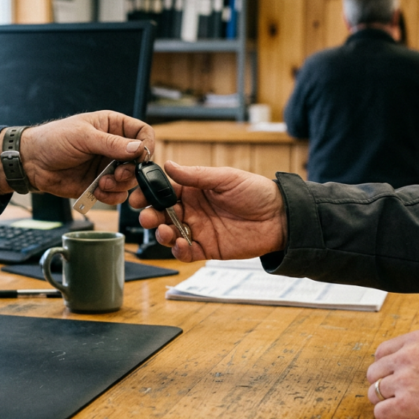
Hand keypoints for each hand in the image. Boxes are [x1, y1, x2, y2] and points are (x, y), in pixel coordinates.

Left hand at [0, 111, 153, 203]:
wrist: (32, 162)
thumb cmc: (53, 140)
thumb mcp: (83, 136)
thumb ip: (112, 143)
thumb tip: (138, 149)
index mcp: (113, 127)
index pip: (143, 133)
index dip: (146, 145)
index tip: (140, 157)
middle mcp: (114, 147)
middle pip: (140, 161)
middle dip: (132, 170)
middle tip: (118, 174)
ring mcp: (108, 167)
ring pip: (130, 181)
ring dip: (120, 185)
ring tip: (102, 183)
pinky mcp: (100, 185)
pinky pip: (117, 195)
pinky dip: (112, 196)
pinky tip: (98, 191)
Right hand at [129, 161, 286, 261]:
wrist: (280, 218)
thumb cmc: (256, 192)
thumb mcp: (225, 178)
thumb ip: (196, 175)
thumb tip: (169, 165)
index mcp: (193, 190)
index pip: (164, 191)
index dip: (148, 194)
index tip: (138, 197)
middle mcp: (192, 210)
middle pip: (162, 214)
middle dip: (150, 216)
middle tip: (147, 217)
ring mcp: (198, 230)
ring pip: (170, 234)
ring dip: (161, 233)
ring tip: (164, 231)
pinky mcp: (207, 248)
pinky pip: (186, 252)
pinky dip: (179, 251)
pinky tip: (179, 245)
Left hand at [366, 329, 418, 418]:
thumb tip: (399, 358)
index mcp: (417, 341)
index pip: (382, 352)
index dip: (386, 367)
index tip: (393, 376)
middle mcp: (407, 357)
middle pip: (374, 372)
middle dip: (383, 384)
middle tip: (397, 393)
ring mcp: (404, 381)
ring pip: (374, 392)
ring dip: (385, 401)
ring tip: (401, 406)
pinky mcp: (405, 405)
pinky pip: (380, 412)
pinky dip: (387, 417)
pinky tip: (399, 417)